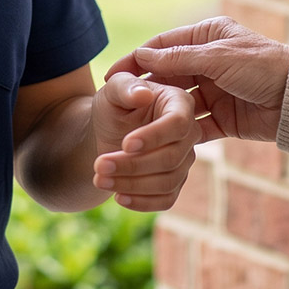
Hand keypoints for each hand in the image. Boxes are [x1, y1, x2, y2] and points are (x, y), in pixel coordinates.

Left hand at [90, 72, 199, 211]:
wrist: (108, 131)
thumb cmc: (114, 105)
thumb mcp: (113, 90)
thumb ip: (125, 86)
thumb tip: (143, 94)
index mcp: (179, 102)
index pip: (178, 123)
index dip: (154, 137)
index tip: (125, 144)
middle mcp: (189, 132)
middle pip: (171, 157)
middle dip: (132, 165)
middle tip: (99, 166)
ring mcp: (185, 159)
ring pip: (167, 181)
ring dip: (131, 184)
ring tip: (99, 179)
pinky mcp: (175, 181)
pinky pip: (167, 199)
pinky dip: (142, 202)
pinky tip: (118, 197)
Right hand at [106, 17, 288, 143]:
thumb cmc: (262, 67)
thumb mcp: (217, 58)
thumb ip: (178, 59)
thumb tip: (142, 55)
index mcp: (207, 37)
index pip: (163, 46)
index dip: (136, 60)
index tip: (112, 75)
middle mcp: (208, 62)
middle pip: (167, 76)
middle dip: (145, 91)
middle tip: (116, 108)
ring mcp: (215, 91)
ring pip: (178, 103)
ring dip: (159, 114)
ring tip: (133, 127)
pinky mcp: (223, 118)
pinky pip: (194, 126)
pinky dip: (178, 133)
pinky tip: (158, 142)